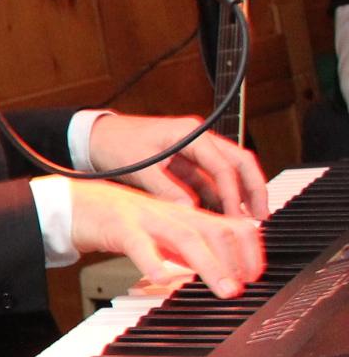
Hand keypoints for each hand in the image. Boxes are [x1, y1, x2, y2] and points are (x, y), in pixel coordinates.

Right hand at [67, 178, 264, 297]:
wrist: (76, 203)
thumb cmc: (119, 220)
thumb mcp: (162, 233)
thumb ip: (187, 250)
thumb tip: (216, 269)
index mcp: (185, 216)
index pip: (230, 227)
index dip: (248, 251)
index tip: (254, 275)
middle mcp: (172, 214)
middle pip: (214, 231)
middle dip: (235, 261)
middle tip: (241, 289)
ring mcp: (147, 219)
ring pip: (186, 237)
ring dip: (210, 265)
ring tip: (223, 289)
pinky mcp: (120, 227)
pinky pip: (139, 244)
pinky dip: (154, 262)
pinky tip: (163, 279)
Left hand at [84, 112, 268, 217]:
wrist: (94, 137)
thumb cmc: (114, 144)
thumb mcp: (139, 168)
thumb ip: (165, 189)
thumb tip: (190, 211)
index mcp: (190, 134)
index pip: (223, 165)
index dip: (234, 193)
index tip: (238, 216)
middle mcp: (198, 139)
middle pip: (239, 163)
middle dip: (253, 189)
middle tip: (261, 216)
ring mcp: (193, 150)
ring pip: (228, 172)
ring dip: (238, 195)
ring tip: (246, 222)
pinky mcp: (185, 163)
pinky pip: (210, 180)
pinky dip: (218, 197)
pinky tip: (222, 217)